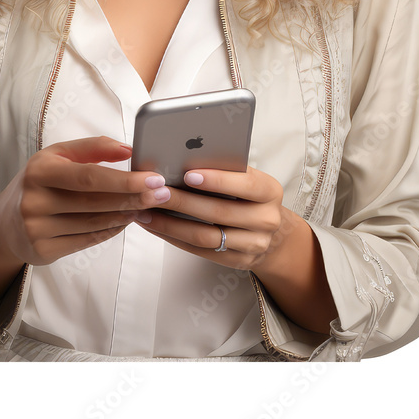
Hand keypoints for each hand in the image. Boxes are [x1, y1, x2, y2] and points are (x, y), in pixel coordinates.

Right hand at [0, 135, 168, 267]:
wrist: (3, 224)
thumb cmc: (38, 182)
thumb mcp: (57, 156)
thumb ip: (92, 148)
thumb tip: (128, 150)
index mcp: (40, 170)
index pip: (90, 176)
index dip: (124, 180)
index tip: (153, 178)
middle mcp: (35, 200)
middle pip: (96, 201)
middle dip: (134, 197)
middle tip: (162, 193)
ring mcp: (38, 229)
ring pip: (95, 222)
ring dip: (126, 214)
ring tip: (147, 206)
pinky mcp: (44, 251)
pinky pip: (87, 240)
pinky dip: (111, 230)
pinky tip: (126, 220)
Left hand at [131, 165, 286, 271]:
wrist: (273, 232)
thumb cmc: (250, 195)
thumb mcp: (247, 177)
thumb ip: (225, 168)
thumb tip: (183, 156)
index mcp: (269, 191)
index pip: (245, 185)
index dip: (217, 180)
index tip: (188, 174)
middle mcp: (266, 219)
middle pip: (219, 212)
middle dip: (182, 201)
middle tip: (155, 192)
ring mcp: (254, 244)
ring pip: (206, 236)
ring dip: (171, 224)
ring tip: (146, 211)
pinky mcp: (238, 261)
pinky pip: (201, 251)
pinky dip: (175, 238)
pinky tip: (157, 226)